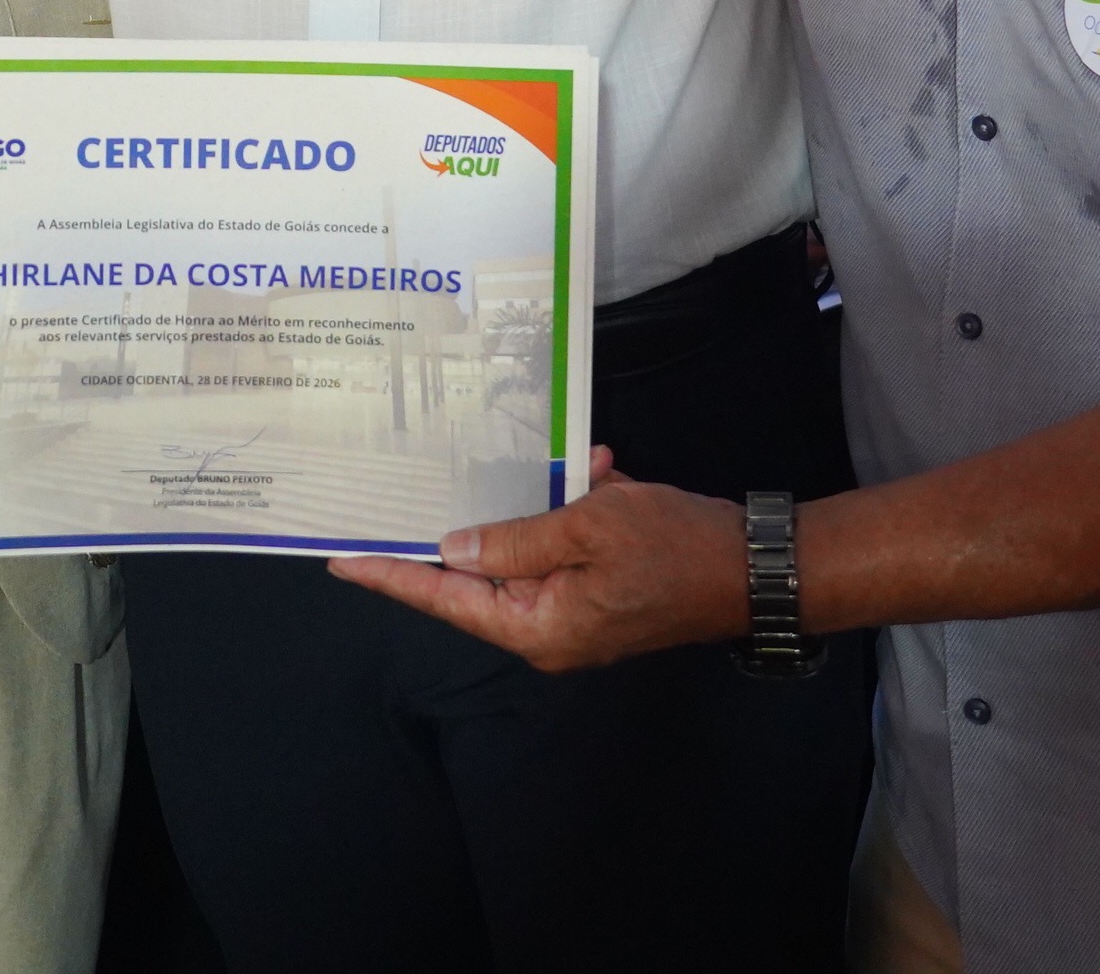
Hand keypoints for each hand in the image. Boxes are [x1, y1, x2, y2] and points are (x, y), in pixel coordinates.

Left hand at [328, 456, 752, 672]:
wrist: (758, 566)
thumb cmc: (675, 547)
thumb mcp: (589, 528)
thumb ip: (515, 539)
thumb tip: (454, 546)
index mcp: (536, 626)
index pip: (445, 599)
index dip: (392, 576)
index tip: (342, 559)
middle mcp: (547, 629)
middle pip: (480, 576)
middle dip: (467, 523)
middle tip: (404, 489)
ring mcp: (575, 614)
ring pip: (527, 550)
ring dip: (538, 505)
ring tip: (560, 469)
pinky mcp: (601, 593)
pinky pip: (566, 546)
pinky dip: (577, 507)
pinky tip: (603, 469)